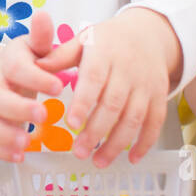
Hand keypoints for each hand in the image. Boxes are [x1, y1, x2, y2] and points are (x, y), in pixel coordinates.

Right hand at [0, 11, 61, 160]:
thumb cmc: (30, 62)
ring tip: (26, 143)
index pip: (15, 67)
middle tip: (44, 116)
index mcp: (10, 62)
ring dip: (3, 132)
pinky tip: (19, 156)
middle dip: (18, 108)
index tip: (59, 87)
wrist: (7, 77)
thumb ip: (42, 37)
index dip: (35, 77)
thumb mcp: (38, 48)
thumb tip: (42, 14)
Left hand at [35, 7, 178, 166]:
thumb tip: (36, 66)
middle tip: (79, 152)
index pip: (94, 80)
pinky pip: (155, 122)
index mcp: (104, 53)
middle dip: (96, 131)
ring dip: (117, 143)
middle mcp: (128, 70)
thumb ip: (60, 56)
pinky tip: (132, 159)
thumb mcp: (83, 40)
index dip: (84, 103)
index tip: (71, 123)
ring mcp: (146, 84)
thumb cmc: (108, 42)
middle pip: (113, 104)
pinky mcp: (159, 96)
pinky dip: (145, 142)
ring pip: (134, 117)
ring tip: (98, 161)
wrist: (148, 34)